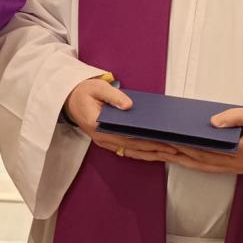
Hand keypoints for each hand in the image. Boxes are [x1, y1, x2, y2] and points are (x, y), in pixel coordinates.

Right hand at [65, 77, 179, 162]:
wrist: (69, 98)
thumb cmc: (83, 92)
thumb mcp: (97, 88)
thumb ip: (113, 96)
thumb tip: (129, 105)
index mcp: (99, 127)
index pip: (127, 139)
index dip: (146, 142)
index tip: (162, 142)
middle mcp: (102, 138)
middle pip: (132, 149)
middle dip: (154, 150)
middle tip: (173, 150)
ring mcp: (104, 141)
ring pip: (130, 152)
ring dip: (149, 155)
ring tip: (168, 155)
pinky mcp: (107, 140)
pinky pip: (126, 150)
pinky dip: (140, 153)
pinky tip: (153, 152)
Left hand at [163, 107, 242, 174]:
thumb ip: (235, 117)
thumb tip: (212, 121)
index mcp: (242, 152)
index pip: (206, 151)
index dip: (184, 147)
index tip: (165, 140)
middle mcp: (235, 164)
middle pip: (197, 161)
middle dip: (172, 154)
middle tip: (151, 147)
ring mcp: (234, 168)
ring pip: (199, 166)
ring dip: (177, 161)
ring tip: (156, 154)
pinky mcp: (233, 167)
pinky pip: (206, 167)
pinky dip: (189, 162)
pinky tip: (174, 157)